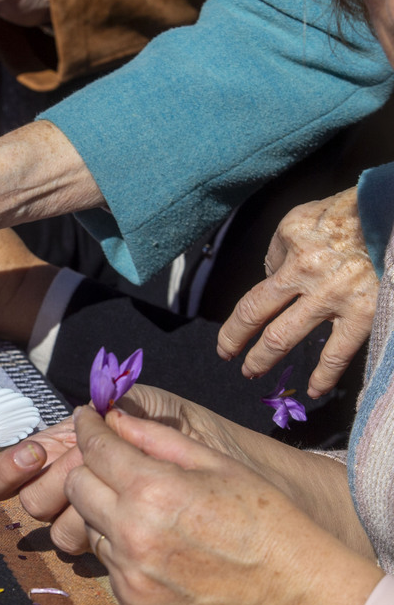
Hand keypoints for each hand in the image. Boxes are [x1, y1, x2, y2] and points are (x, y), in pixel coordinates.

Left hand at [62, 405, 382, 604]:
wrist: (292, 589)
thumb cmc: (263, 518)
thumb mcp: (216, 463)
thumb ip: (157, 437)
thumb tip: (114, 417)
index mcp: (152, 490)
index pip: (94, 448)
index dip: (88, 427)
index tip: (87, 419)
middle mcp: (132, 532)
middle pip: (76, 486)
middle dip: (89, 469)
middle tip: (114, 466)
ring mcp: (130, 572)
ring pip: (89, 526)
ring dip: (106, 513)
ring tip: (149, 514)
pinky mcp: (133, 602)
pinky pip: (109, 563)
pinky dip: (123, 550)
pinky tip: (160, 548)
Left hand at [218, 189, 375, 397]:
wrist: (393, 213)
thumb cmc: (347, 215)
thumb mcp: (301, 221)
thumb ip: (280, 254)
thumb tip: (270, 281)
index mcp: (290, 252)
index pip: (253, 299)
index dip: (234, 327)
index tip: (226, 344)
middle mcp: (306, 274)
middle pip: (257, 317)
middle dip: (239, 344)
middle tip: (231, 360)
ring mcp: (334, 295)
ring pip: (286, 336)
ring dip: (264, 359)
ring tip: (253, 372)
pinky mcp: (365, 312)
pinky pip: (338, 353)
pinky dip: (325, 376)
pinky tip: (315, 390)